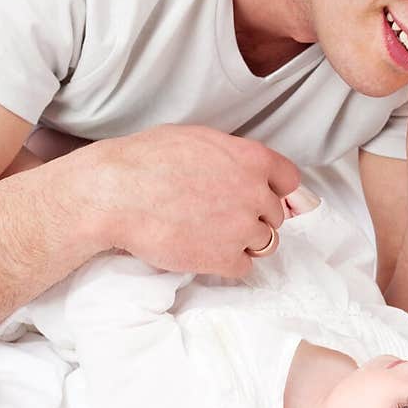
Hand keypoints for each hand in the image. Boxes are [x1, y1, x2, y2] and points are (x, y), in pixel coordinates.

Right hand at [79, 124, 300, 277]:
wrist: (117, 194)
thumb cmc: (146, 161)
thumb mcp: (198, 140)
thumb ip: (232, 156)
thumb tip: (246, 169)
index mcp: (252, 159)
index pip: (289, 180)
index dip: (275, 191)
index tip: (261, 198)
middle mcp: (255, 193)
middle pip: (275, 216)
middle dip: (254, 217)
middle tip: (222, 217)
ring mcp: (242, 229)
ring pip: (264, 243)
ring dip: (242, 242)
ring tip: (209, 235)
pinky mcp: (225, 259)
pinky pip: (243, 268)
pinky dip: (226, 264)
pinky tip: (203, 252)